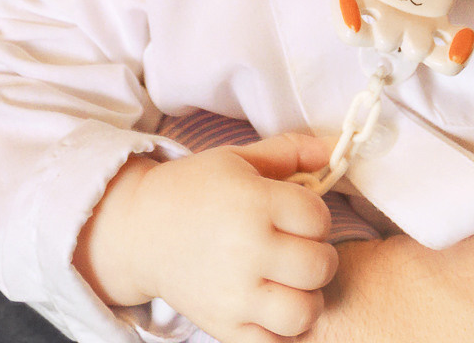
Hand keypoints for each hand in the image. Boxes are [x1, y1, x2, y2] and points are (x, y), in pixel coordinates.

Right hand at [75, 134, 339, 342]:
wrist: (140, 230)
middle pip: (320, 265)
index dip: (315, 215)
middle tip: (297, 248)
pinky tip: (271, 307)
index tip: (296, 215)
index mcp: (253, 203)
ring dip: (306, 297)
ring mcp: (234, 295)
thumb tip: (333, 149)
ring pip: (304, 312)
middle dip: (317, 255)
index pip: (319, 217)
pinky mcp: (223, 326)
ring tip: (290, 283)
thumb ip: (289, 152)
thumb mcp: (237, 159)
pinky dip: (280, 330)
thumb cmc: (192, 191)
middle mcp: (246, 250)